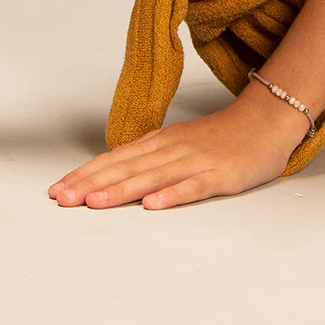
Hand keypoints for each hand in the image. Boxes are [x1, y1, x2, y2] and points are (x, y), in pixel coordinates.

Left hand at [47, 89, 311, 209]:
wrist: (268, 120)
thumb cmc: (223, 137)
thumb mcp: (179, 143)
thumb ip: (149, 158)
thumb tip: (112, 175)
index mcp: (161, 143)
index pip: (116, 159)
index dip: (86, 175)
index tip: (57, 190)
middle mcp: (173, 149)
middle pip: (127, 167)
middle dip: (92, 184)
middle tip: (61, 199)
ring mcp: (196, 161)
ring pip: (153, 176)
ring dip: (122, 190)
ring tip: (95, 203)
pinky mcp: (220, 174)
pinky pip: (193, 186)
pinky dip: (172, 194)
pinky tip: (153, 204)